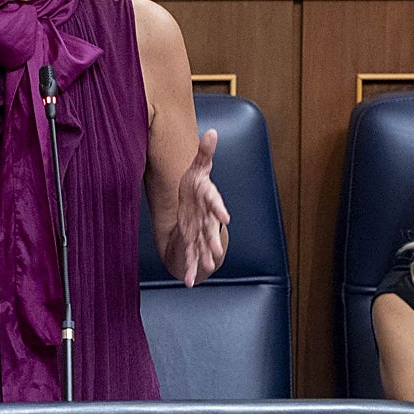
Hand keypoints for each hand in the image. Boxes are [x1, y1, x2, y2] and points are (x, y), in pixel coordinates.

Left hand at [169, 129, 229, 286]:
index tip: (225, 217)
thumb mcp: (198, 166)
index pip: (215, 203)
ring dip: (203, 257)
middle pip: (211, 229)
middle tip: (217, 252)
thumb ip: (205, 152)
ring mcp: (199, 231)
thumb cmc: (196, 182)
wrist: (193, 199)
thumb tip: (211, 131)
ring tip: (205, 269)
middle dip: (213, 240)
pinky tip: (188, 282)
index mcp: (209, 199)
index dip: (220, 209)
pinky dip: (189, 269)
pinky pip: (189, 255)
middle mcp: (207, 218)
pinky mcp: (190, 240)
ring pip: (202, 246)